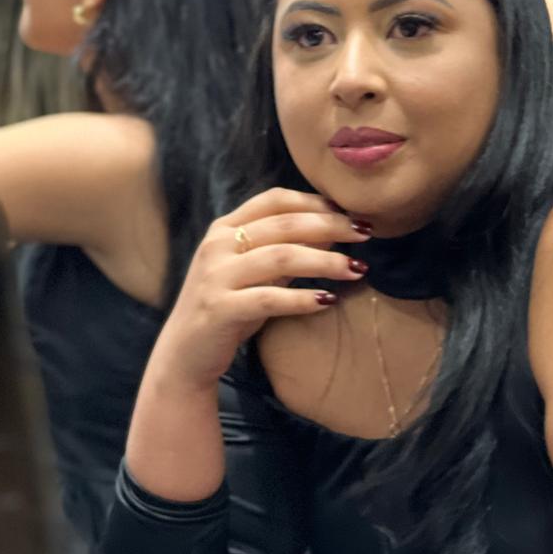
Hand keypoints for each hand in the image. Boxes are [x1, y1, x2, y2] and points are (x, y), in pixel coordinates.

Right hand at [150, 188, 370, 392]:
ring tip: (357, 269)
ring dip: (325, 262)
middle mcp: (217, 245)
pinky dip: (302, 299)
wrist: (185, 354)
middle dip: (331, 226)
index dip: (316, 201)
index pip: (275, 199)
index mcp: (225, 228)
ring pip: (281, 257)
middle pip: (285, 224)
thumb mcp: (256, 271)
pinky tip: (328, 301)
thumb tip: (335, 230)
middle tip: (367, 233)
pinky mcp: (220, 309)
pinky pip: (269, 298)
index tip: (350, 211)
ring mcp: (216, 276)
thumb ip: (286, 248)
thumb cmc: (230, 306)